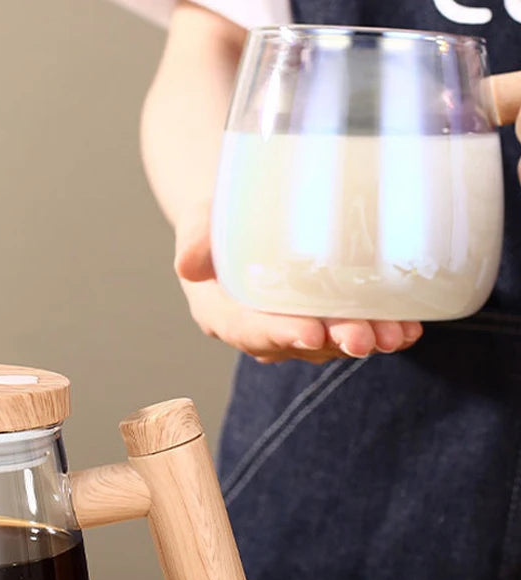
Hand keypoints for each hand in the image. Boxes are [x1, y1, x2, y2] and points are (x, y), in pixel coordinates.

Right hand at [175, 207, 422, 364]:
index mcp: (223, 314)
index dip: (279, 334)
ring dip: (363, 340)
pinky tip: (408, 328)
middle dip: (332, 342)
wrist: (241, 220)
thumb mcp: (199, 222)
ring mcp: (293, 326)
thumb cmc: (219, 220)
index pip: (248, 330)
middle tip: (361, 338)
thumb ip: (196, 240)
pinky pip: (350, 330)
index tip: (310, 332)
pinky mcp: (322, 318)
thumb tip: (188, 263)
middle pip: (296, 343)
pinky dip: (380, 331)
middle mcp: (260, 329)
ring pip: (329, 342)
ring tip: (394, 335)